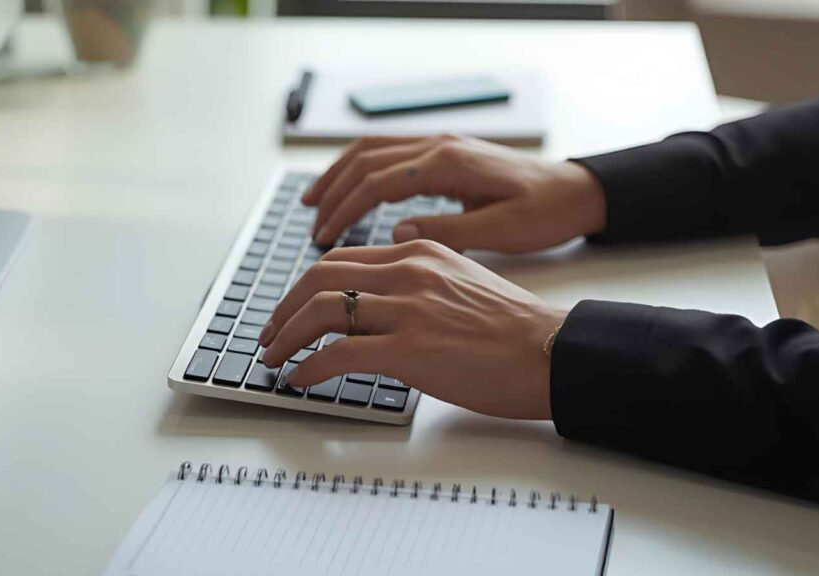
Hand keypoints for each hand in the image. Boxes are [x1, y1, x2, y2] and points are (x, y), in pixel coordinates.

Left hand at [258, 240, 566, 419]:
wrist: (550, 351)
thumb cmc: (511, 328)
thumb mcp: (459, 283)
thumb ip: (416, 284)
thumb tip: (375, 309)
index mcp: (419, 251)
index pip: (343, 260)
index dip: (305, 286)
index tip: (290, 309)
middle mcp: (409, 271)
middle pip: (320, 277)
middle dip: (283, 307)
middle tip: (268, 333)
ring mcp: (409, 308)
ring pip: (322, 310)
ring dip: (286, 336)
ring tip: (274, 358)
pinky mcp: (411, 348)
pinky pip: (339, 353)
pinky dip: (309, 366)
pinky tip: (301, 379)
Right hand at [304, 134, 606, 252]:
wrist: (577, 191)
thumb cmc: (545, 213)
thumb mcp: (501, 232)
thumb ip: (448, 232)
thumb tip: (397, 232)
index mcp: (450, 164)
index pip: (378, 182)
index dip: (345, 209)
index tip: (323, 237)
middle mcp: (440, 145)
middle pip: (366, 160)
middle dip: (332, 191)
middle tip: (310, 224)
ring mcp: (441, 144)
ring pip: (373, 150)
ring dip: (339, 174)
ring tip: (313, 202)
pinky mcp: (445, 152)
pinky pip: (390, 153)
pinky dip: (361, 170)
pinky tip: (350, 189)